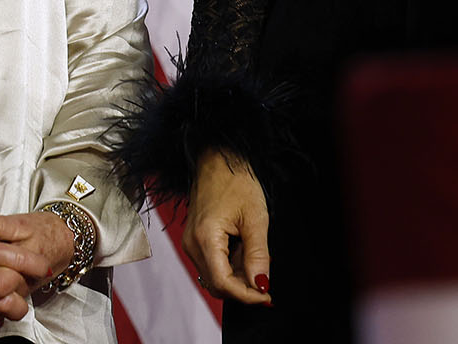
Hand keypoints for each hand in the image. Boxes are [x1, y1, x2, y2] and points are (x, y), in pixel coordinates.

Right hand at [185, 150, 271, 304]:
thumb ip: (257, 256)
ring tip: (254, 254)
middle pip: (217, 284)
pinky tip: (242, 249)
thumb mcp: (255, 219)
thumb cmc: (235, 182)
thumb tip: (260, 285)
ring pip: (215, 277)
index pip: (223, 283)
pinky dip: (230, 266)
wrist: (218, 161)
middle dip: (243, 288)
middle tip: (265, 276)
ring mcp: (190, 242)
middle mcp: (191, 244)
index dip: (247, 295)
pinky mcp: (194, 240)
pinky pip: (212, 265)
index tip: (267, 296)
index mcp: (204, 238)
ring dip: (237, 276)